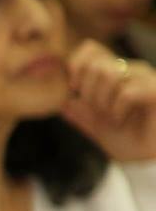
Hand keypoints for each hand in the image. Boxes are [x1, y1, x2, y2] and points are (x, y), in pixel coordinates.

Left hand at [62, 42, 155, 161]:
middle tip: (96, 110)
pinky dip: (117, 108)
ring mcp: (147, 79)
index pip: (92, 49)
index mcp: (117, 74)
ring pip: (110, 74)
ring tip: (110, 116)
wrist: (149, 160)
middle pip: (97, 64)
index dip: (77, 64)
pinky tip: (120, 120)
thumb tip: (63, 102)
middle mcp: (133, 71)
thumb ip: (80, 114)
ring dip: (101, 100)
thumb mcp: (97, 127)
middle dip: (87, 91)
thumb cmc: (129, 142)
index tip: (73, 89)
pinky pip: (127, 91)